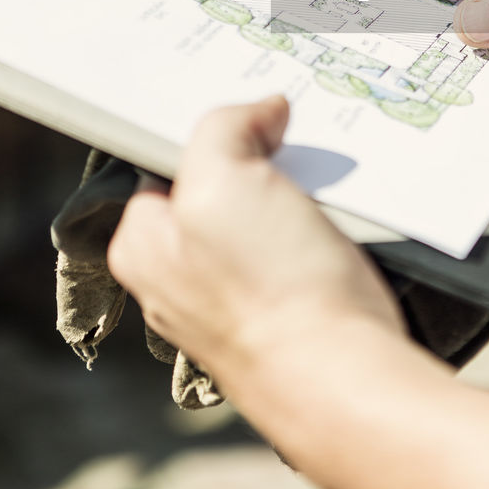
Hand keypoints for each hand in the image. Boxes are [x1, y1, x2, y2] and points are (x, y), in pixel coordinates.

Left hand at [108, 97, 404, 400]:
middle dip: (257, 162)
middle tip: (291, 150)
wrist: (344, 376)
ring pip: (265, 215)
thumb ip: (224, 129)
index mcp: (144, 246)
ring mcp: (232, 300)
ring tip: (322, 196)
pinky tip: (340, 231)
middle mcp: (178, 278)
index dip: (209, 133)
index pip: (165, 161)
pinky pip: (300, 248)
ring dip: (297, 195)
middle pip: (218, 186)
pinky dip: (322, 229)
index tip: (249, 117)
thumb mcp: (223, 178)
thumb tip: (262, 112)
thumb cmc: (273, 289)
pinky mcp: (283, 313)